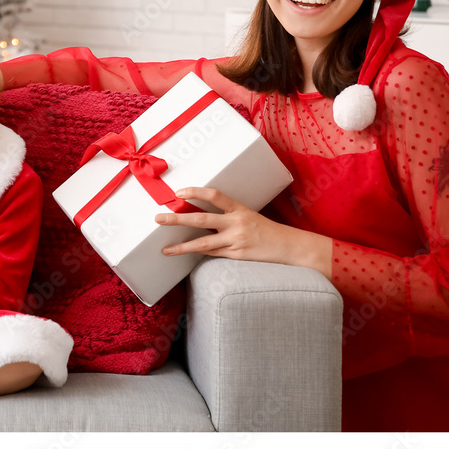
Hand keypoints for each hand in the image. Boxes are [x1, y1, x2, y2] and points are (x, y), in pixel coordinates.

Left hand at [154, 187, 331, 277]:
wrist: (290, 247)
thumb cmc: (267, 230)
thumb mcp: (249, 216)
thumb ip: (227, 215)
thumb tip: (200, 215)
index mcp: (240, 209)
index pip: (214, 196)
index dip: (195, 192)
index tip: (178, 193)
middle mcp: (237, 223)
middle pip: (201, 219)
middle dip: (177, 218)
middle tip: (158, 218)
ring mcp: (236, 241)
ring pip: (202, 243)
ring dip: (181, 246)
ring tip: (165, 249)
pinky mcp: (237, 256)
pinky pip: (213, 254)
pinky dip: (199, 253)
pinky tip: (185, 254)